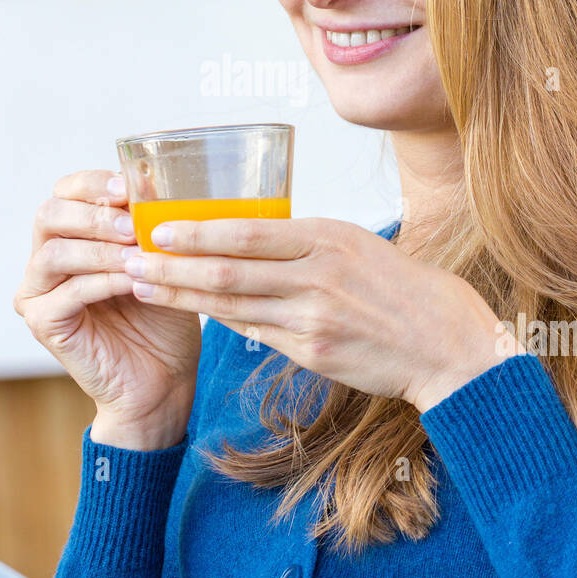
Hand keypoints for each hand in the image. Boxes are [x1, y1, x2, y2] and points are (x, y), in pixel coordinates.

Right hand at [14, 171, 202, 446]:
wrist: (163, 380)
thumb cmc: (163, 315)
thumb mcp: (161, 259)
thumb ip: (149, 223)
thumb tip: (155, 178)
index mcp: (70, 234)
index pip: (66, 191)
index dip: (94, 183)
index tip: (130, 187)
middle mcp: (45, 259)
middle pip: (49, 213)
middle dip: (93, 212)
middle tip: (131, 222)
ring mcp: (38, 292)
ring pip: (53, 253)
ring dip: (100, 248)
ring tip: (137, 253)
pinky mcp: (43, 324)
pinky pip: (68, 293)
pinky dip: (104, 282)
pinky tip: (134, 282)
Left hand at [122, 216, 521, 412]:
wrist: (447, 344)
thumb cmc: (403, 290)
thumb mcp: (358, 246)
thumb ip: (306, 244)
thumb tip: (251, 237)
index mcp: (328, 239)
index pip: (248, 232)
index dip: (196, 231)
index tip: (157, 226)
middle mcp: (318, 275)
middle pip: (229, 268)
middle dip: (172, 263)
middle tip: (129, 256)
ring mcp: (314, 317)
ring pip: (232, 303)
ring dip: (182, 294)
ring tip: (143, 284)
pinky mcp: (312, 351)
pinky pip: (253, 332)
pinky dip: (218, 319)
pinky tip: (189, 311)